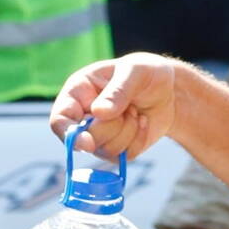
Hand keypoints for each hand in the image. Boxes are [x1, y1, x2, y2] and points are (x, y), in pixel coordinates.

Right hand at [50, 54, 181, 158]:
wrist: (168, 90)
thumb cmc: (146, 73)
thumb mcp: (135, 71)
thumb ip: (118, 90)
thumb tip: (98, 113)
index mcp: (78, 92)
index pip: (60, 119)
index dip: (68, 134)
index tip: (87, 143)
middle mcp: (83, 116)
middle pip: (86, 140)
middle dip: (113, 127)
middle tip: (129, 107)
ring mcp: (99, 136)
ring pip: (106, 150)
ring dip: (128, 131)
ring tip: (134, 112)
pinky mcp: (116, 149)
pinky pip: (123, 157)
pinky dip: (138, 140)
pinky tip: (142, 122)